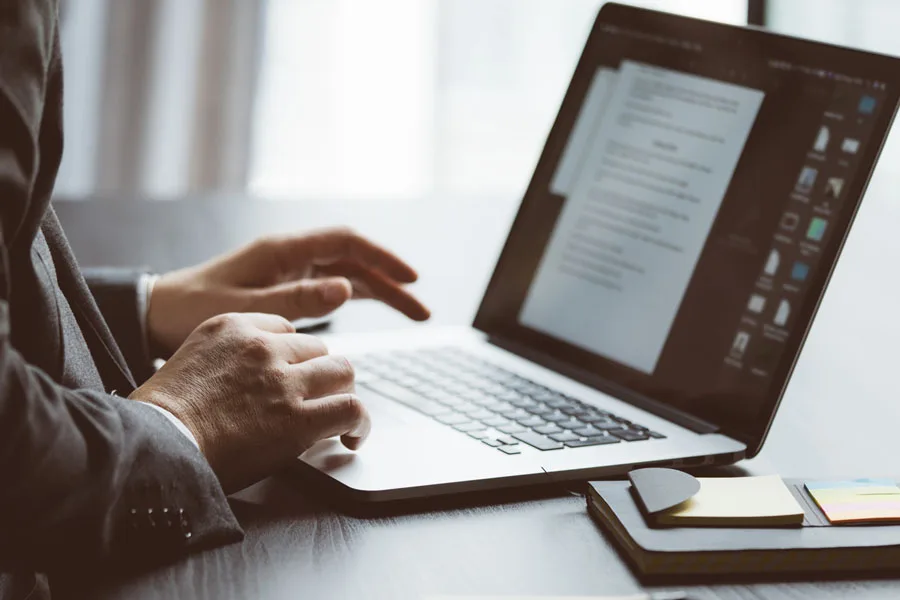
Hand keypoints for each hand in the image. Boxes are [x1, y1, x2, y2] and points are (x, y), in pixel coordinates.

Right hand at [129, 312, 369, 492]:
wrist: (155, 444)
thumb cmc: (160, 416)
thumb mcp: (189, 360)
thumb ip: (226, 358)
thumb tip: (249, 378)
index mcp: (234, 326)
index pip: (286, 329)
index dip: (292, 356)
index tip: (291, 375)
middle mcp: (264, 347)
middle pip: (318, 349)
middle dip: (319, 373)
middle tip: (316, 398)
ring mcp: (284, 381)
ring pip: (341, 371)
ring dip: (341, 393)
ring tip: (339, 415)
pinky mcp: (298, 419)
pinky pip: (350, 409)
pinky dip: (360, 423)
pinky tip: (353, 437)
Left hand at [147, 227, 429, 354]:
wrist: (158, 313)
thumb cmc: (192, 308)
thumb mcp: (245, 308)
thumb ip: (296, 300)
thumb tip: (346, 289)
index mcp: (281, 251)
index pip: (345, 243)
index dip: (382, 257)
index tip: (410, 278)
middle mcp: (291, 256)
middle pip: (355, 260)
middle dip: (392, 281)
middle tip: (423, 308)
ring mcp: (291, 270)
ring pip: (349, 274)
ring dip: (382, 291)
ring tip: (415, 313)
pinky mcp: (287, 287)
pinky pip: (333, 287)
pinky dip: (359, 296)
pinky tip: (378, 306)